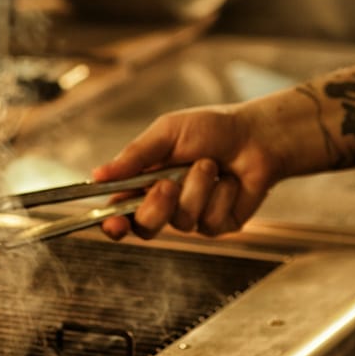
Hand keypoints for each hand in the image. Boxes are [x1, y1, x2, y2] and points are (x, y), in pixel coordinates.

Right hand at [91, 103, 286, 239]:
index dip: (113, 223)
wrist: (257, 136)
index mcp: (146, 180)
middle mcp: (167, 203)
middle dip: (157, 206)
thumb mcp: (168, 133)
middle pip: (146, 226)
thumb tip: (97, 175)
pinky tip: (230, 180)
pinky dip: (221, 195)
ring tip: (211, 164)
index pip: (120, 210)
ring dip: (197, 188)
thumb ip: (135, 156)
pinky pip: (211, 221)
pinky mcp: (219, 225)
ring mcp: (193, 216)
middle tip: (168, 184)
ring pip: (182, 221)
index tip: (113, 224)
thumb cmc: (212, 128)